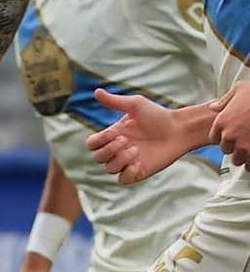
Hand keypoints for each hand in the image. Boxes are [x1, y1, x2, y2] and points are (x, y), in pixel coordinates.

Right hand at [84, 88, 200, 183]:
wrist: (180, 129)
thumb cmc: (159, 115)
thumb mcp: (135, 105)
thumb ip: (114, 101)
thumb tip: (96, 91)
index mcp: (113, 135)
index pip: (92, 144)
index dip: (98, 141)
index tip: (114, 133)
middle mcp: (118, 150)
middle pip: (97, 158)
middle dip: (109, 150)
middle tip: (126, 141)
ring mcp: (128, 162)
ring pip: (109, 169)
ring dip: (120, 159)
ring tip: (137, 150)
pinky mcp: (139, 172)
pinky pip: (122, 180)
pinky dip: (127, 173)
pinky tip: (139, 163)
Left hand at [212, 81, 249, 165]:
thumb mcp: (239, 89)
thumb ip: (225, 100)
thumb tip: (214, 106)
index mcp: (222, 122)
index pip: (215, 138)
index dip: (224, 136)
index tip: (232, 134)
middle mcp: (230, 136)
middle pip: (226, 150)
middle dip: (234, 146)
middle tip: (244, 141)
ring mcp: (244, 146)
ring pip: (238, 159)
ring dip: (244, 156)